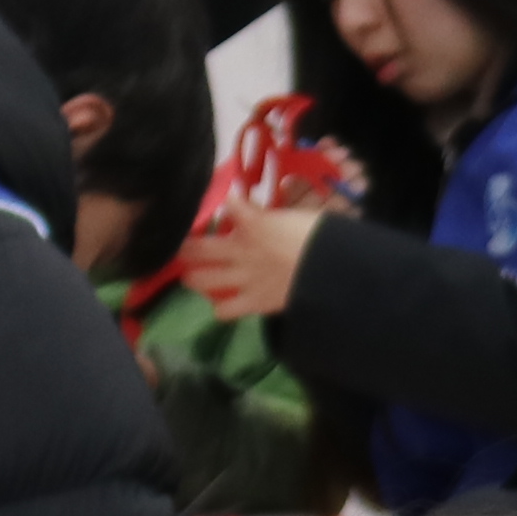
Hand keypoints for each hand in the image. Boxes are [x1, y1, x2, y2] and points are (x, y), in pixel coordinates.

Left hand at [190, 199, 326, 321]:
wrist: (333, 274)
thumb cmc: (323, 240)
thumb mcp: (300, 216)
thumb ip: (275, 214)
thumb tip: (258, 208)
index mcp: (254, 223)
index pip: (228, 204)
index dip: (225, 204)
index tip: (226, 206)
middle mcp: (240, 250)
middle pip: (196, 248)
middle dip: (186, 248)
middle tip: (183, 249)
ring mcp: (243, 278)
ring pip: (200, 280)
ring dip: (193, 278)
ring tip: (193, 277)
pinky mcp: (253, 303)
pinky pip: (225, 311)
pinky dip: (222, 308)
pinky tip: (224, 305)